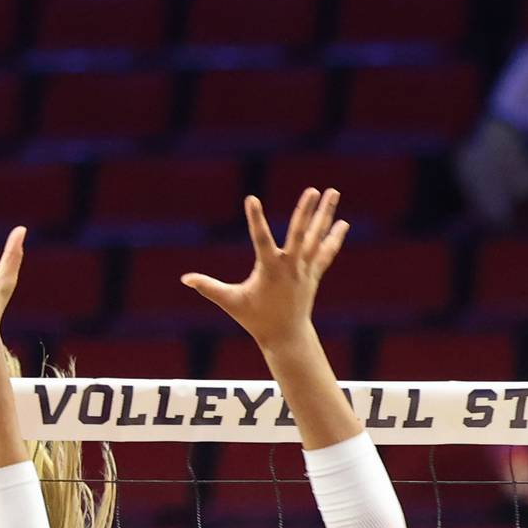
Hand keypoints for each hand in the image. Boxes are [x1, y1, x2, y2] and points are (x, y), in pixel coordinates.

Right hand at [182, 189, 347, 354]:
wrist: (285, 337)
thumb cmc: (255, 319)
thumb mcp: (230, 302)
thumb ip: (208, 288)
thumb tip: (185, 279)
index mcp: (269, 270)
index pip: (261, 239)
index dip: (255, 219)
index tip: (251, 198)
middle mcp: (290, 266)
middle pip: (300, 233)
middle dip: (306, 211)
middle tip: (313, 190)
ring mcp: (305, 269)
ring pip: (317, 237)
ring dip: (325, 214)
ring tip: (333, 191)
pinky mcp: (313, 275)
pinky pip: (326, 253)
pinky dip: (334, 238)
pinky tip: (342, 223)